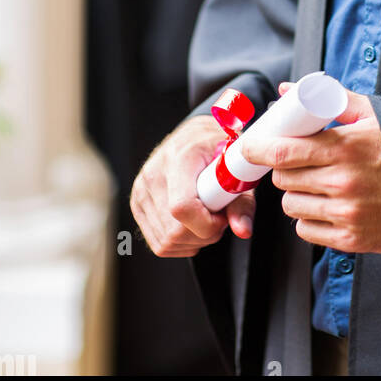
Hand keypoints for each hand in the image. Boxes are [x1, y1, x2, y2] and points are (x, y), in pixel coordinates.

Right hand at [130, 114, 255, 255]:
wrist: (193, 135)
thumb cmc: (216, 147)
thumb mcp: (236, 167)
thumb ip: (242, 200)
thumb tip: (243, 230)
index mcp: (179, 159)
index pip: (182, 208)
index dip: (207, 223)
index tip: (223, 215)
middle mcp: (153, 175)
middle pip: (174, 232)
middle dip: (204, 234)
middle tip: (219, 216)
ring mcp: (141, 192)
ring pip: (166, 243)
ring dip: (193, 240)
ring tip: (206, 216)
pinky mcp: (137, 206)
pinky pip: (159, 244)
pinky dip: (180, 242)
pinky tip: (192, 223)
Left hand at [240, 84, 380, 255]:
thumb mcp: (375, 117)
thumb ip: (332, 100)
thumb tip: (288, 89)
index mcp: (347, 147)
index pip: (285, 151)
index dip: (259, 149)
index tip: (250, 146)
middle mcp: (343, 182)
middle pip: (284, 178)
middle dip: (284, 169)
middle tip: (295, 162)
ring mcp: (346, 213)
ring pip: (291, 206)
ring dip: (296, 195)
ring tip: (315, 185)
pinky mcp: (349, 239)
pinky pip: (306, 231)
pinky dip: (309, 219)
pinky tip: (325, 206)